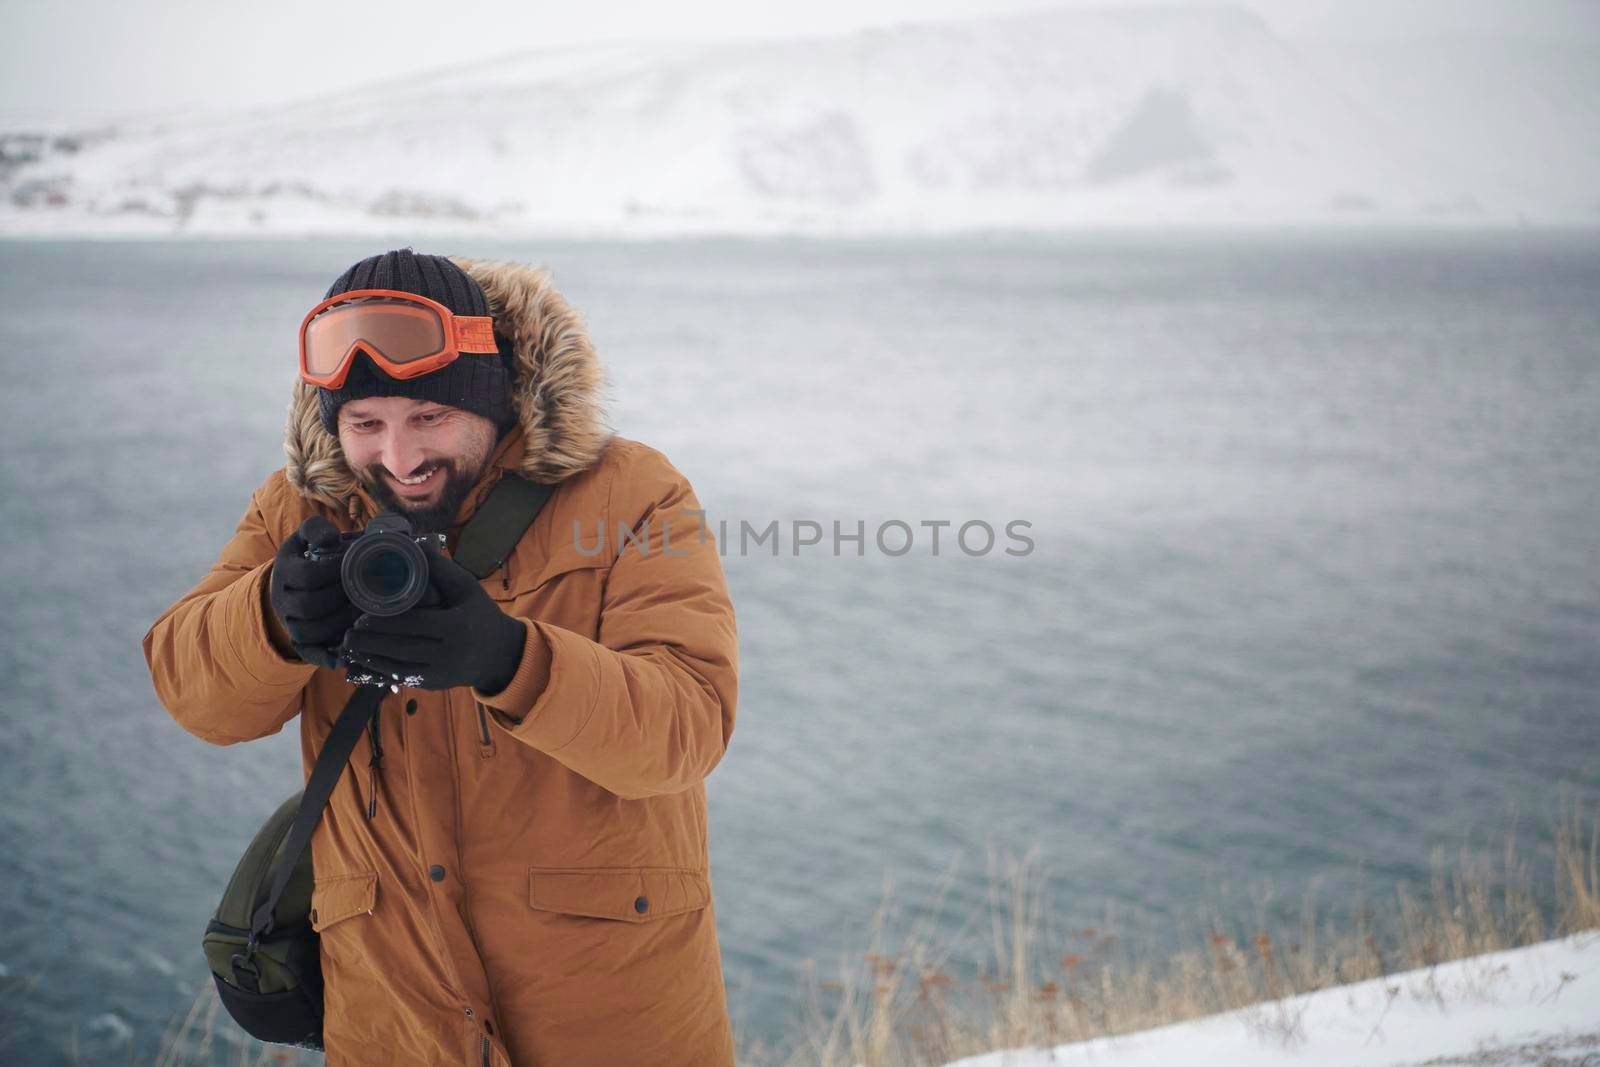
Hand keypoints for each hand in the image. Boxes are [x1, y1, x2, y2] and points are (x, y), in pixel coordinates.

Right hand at [268, 515, 357, 669]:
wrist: (286, 587)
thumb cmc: (305, 559)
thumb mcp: (304, 538)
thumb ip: (315, 530)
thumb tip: (331, 537)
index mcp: (284, 572)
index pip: (308, 575)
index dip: (335, 571)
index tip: (359, 564)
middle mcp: (282, 600)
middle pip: (309, 605)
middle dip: (341, 599)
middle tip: (369, 591)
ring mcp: (289, 623)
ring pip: (309, 631)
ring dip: (339, 624)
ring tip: (365, 613)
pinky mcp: (298, 641)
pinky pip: (308, 653)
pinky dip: (324, 657)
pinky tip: (344, 657)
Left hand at [337, 544, 525, 692]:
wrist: (497, 653)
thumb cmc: (479, 615)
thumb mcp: (467, 588)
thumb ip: (441, 569)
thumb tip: (415, 544)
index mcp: (456, 627)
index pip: (414, 624)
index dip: (385, 622)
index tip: (361, 616)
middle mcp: (449, 654)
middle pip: (401, 648)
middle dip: (371, 642)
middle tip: (347, 633)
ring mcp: (440, 673)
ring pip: (398, 667)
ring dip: (370, 659)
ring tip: (348, 647)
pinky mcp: (433, 685)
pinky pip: (401, 679)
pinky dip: (379, 671)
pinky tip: (362, 662)